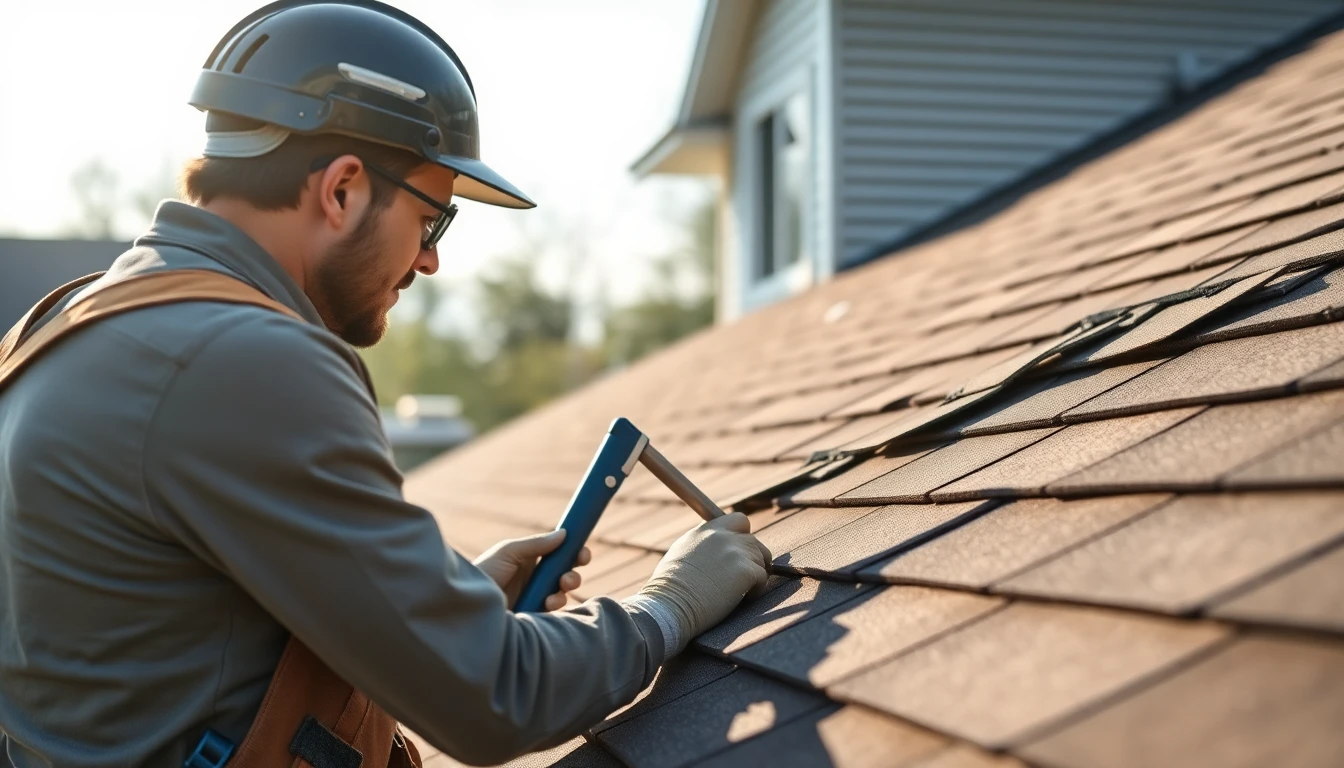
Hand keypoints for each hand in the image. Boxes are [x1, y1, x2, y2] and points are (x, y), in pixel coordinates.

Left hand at [474, 529, 590, 611]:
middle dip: (573, 574)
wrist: (466, 605)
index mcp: (529, 559)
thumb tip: (563, 533)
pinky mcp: (532, 616)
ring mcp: (534, 598)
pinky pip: (553, 611)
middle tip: (568, 578)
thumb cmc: (482, 573)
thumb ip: (536, 544)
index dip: (574, 553)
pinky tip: (547, 603)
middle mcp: (533, 578)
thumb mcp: (508, 552)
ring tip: (557, 591)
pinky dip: (555, 604)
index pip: (558, 554)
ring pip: (562, 593)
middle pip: (565, 573)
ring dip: (566, 589)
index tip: (582, 554)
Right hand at [629, 512, 770, 656]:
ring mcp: (736, 552)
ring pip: (761, 559)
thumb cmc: (669, 587)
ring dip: (754, 575)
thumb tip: (710, 544)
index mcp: (707, 530)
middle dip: (752, 559)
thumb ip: (701, 543)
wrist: (670, 605)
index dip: (743, 536)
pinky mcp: (746, 571)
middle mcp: (723, 536)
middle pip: (754, 542)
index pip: (739, 520)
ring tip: (737, 591)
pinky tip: (740, 599)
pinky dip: (756, 589)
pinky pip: (763, 577)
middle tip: (742, 578)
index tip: (739, 552)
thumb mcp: (680, 552)